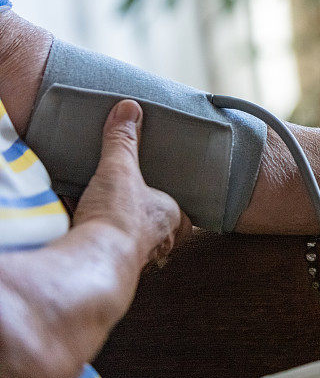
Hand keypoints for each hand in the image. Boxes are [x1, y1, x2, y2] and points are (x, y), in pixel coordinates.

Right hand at [73, 100, 190, 261]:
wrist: (95, 262)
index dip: (173, 205)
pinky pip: (106, 251)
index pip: (183, 214)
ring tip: (101, 212)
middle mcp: (160, 242)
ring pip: (132, 242)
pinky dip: (95, 240)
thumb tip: (129, 108)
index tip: (160, 195)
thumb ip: (123, 141)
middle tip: (126, 203)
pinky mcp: (109, 269)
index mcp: (173, 218)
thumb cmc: (119, 216)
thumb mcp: (120, 169)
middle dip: (142, 218)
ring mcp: (136, 259)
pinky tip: (78, 229)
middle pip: (158, 229)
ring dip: (118, 230)